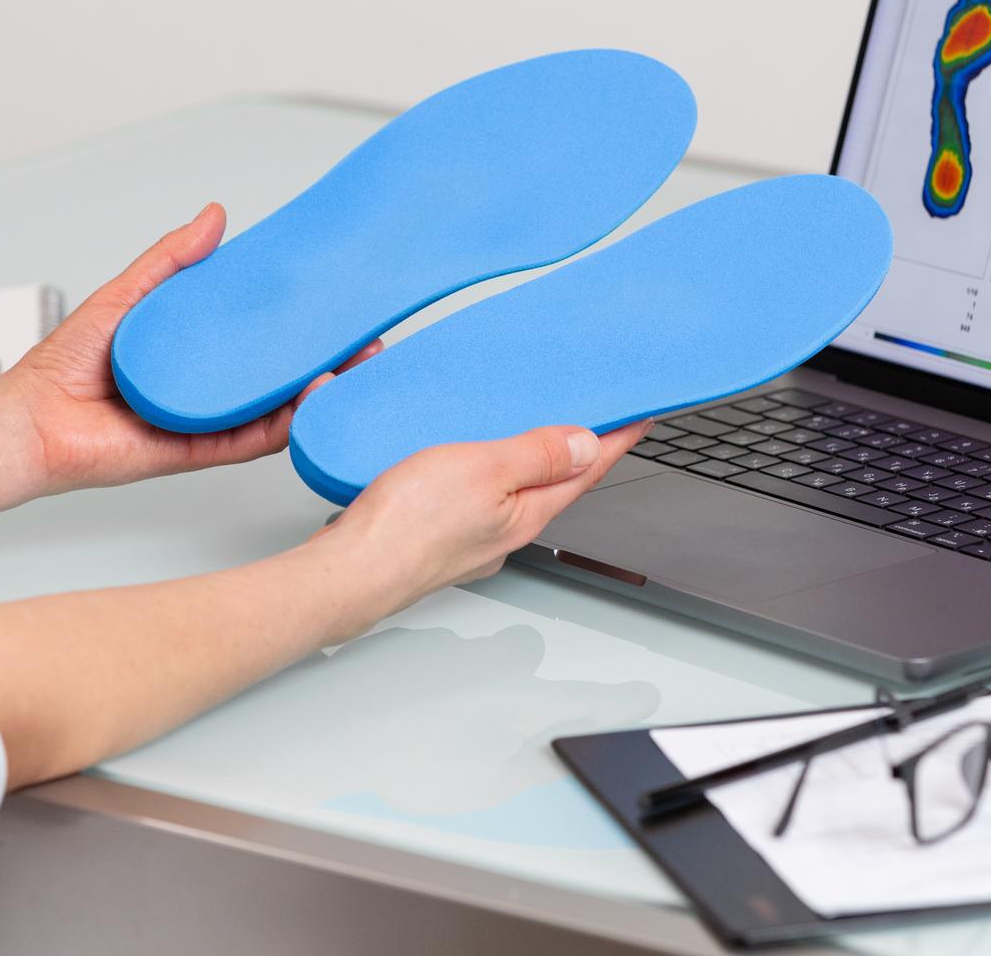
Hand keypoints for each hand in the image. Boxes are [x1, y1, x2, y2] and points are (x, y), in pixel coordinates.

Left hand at [0, 203, 380, 497]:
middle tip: (363, 340)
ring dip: (319, 390)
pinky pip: (257, 441)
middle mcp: (209, 386)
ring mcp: (211, 419)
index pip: (260, 333)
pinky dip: (289, 425)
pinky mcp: (204, 450)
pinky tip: (312, 402)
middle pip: (282, 373)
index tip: (335, 303)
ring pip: (281, 407)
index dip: (300, 321)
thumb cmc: (67, 364)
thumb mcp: (128, 294)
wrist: (36, 420)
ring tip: (350, 367)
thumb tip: (212, 217)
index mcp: (196, 349)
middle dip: (329, 358)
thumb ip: (171, 259)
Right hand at [321, 418, 651, 616]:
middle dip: (573, 452)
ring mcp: (471, 540)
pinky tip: (463, 465)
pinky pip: (474, 500)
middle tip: (591, 418)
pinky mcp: (437, 539)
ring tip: (528, 432)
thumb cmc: (409, 527)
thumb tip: (587, 444)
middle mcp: (505, 533)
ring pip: (511, 494)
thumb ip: (536, 456)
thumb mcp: (484, 470)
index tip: (639, 418)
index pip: (585, 473)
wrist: (351, 573)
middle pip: (554, 485)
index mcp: (526, 515)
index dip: (614, 442)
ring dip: (526, 463)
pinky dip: (483, 476)